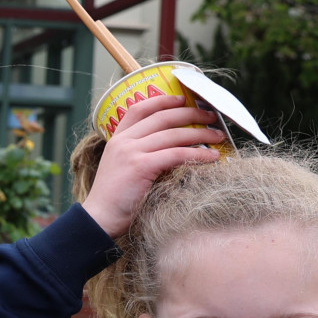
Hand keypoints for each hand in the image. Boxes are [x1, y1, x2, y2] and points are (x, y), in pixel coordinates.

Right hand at [78, 90, 222, 239]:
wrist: (99, 219)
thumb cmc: (113, 199)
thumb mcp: (123, 169)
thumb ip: (140, 155)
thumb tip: (172, 150)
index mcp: (116, 139)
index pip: (139, 109)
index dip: (162, 101)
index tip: (181, 99)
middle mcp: (123, 141)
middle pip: (162, 117)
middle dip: (191, 114)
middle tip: (211, 116)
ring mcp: (131, 152)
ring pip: (173, 134)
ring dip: (201, 133)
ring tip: (218, 136)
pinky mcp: (141, 166)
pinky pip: (176, 154)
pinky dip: (198, 154)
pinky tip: (212, 157)